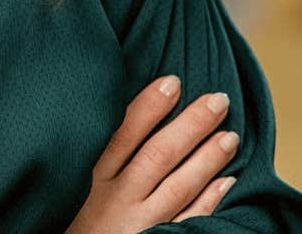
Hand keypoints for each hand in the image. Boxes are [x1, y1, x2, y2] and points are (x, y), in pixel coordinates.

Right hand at [63, 75, 239, 233]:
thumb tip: (112, 110)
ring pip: (178, 186)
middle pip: (158, 155)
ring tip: (231, 136)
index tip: (173, 82)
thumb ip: (92, 153)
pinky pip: (188, 221)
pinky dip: (209, 200)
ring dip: (207, 159)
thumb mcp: (70, 183)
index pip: (123, 134)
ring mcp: (138, 224)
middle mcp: (115, 199)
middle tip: (218, 101)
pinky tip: (227, 182)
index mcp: (90, 177)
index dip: (149, 106)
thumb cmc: (72, 218)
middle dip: (191, 125)